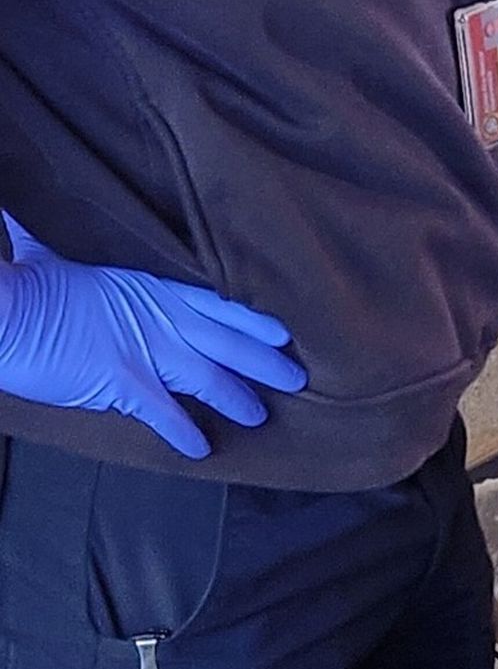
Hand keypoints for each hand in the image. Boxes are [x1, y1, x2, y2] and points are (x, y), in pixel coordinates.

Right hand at [0, 216, 307, 457]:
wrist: (0, 309)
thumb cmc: (22, 282)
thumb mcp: (55, 256)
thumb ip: (69, 247)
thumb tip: (40, 219)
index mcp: (147, 285)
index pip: (217, 303)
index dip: (254, 320)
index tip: (286, 332)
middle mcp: (157, 317)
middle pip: (227, 341)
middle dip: (265, 362)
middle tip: (298, 379)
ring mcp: (144, 350)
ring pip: (209, 378)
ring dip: (237, 399)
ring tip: (260, 417)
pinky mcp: (122, 382)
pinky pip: (166, 413)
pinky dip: (185, 432)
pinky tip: (201, 449)